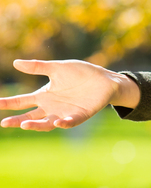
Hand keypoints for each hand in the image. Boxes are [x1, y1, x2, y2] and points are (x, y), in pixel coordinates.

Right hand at [0, 58, 140, 130]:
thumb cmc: (80, 73)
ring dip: (36, 125)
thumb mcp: (57, 68)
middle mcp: (51, 108)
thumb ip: (38, 67)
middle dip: (17, 121)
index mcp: (45, 96)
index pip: (22, 101)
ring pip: (46, 123)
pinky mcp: (79, 116)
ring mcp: (64, 113)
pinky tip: (58, 121)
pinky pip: (69, 122)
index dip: (8, 103)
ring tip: (25, 124)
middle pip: (30, 117)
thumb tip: (15, 63)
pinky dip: (63, 123)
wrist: (104, 79)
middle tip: (4, 123)